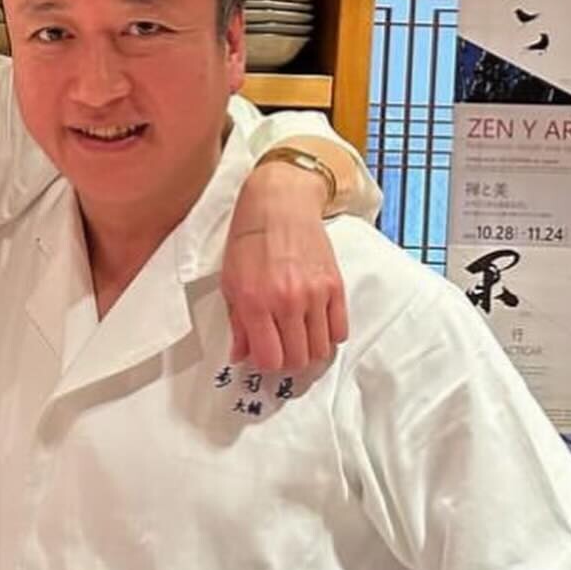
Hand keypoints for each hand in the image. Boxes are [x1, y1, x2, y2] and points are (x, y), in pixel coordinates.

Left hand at [222, 161, 348, 370]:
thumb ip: (237, 323)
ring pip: (319, 350)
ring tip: (297, 341)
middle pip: (297, 359)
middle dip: (287, 363)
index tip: (262, 358)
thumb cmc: (249, 241)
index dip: (265, 365)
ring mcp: (315, 295)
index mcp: (255, 302)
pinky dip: (328, 337)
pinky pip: (340, 330)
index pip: (269, 358)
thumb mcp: (230, 282)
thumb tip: (240, 355)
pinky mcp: (336, 286)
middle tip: (281, 352)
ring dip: (308, 353)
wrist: (280, 204)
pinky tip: (315, 328)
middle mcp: (287, 302)